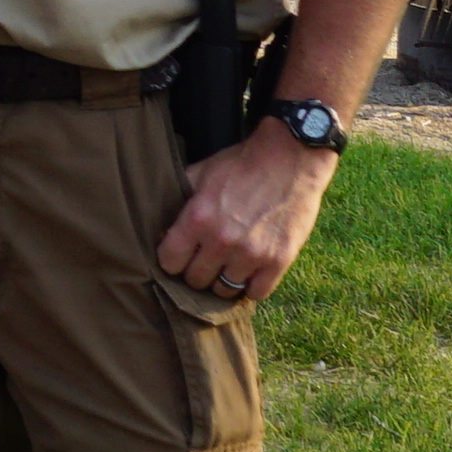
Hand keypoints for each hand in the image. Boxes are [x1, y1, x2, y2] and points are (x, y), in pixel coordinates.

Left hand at [155, 120, 339, 301]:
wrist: (290, 158)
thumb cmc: (242, 164)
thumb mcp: (201, 174)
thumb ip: (178, 203)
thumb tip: (161, 231)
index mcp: (198, 218)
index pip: (169, 262)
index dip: (172, 259)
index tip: (180, 255)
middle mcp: (222, 241)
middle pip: (196, 280)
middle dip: (196, 270)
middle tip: (205, 259)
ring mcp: (252, 254)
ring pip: (224, 290)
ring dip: (223, 279)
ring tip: (228, 264)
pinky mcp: (279, 260)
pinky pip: (256, 293)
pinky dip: (251, 286)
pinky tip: (250, 271)